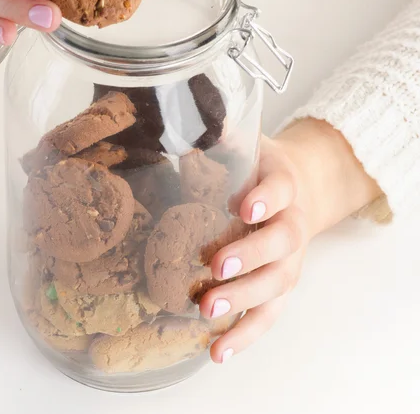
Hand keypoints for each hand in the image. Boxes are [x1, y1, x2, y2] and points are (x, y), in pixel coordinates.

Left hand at [200, 119, 381, 362]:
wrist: (295, 189)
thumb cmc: (258, 168)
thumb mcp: (243, 144)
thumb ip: (216, 135)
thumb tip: (172, 116)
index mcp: (283, 183)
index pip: (279, 190)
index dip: (265, 198)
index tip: (242, 205)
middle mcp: (291, 224)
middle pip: (280, 245)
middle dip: (249, 257)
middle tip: (216, 266)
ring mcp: (289, 261)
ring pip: (275, 285)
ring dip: (243, 301)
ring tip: (207, 313)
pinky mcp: (279, 287)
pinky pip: (268, 315)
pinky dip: (245, 334)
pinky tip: (217, 351)